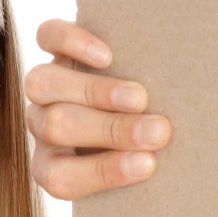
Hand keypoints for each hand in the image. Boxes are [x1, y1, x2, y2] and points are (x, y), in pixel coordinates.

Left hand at [24, 19, 171, 200]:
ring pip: (43, 85)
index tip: (149, 164)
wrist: (146, 93)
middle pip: (56, 126)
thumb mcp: (145, 163)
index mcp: (54, 167)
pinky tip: (107, 56)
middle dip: (111, 130)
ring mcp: (47, 87)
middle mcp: (44, 128)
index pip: (62, 178)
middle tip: (159, 131)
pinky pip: (47, 38)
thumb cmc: (150, 145)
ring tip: (139, 97)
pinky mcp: (56, 48)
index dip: (103, 172)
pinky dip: (73, 43)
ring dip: (95, 92)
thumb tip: (173, 164)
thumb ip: (149, 166)